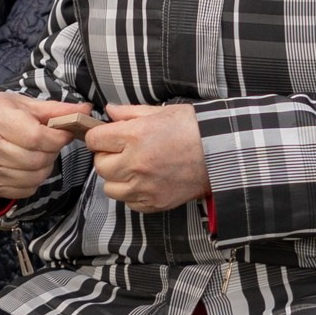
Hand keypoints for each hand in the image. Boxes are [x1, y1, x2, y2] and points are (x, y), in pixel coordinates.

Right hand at [0, 92, 89, 200]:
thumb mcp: (24, 104)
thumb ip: (56, 110)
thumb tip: (85, 111)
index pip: (36, 137)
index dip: (57, 138)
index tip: (64, 133)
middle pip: (36, 160)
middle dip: (52, 152)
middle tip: (50, 143)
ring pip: (33, 177)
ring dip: (44, 167)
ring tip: (38, 153)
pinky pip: (24, 190)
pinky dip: (33, 180)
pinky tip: (26, 166)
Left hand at [85, 103, 208, 214]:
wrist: (221, 153)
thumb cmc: (193, 128)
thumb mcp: (160, 112)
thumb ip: (130, 113)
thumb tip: (109, 111)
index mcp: (134, 137)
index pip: (94, 140)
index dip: (98, 136)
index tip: (106, 136)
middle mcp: (135, 164)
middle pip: (100, 165)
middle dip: (106, 156)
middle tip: (120, 151)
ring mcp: (145, 186)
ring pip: (110, 187)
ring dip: (116, 178)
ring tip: (132, 168)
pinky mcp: (155, 202)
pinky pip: (129, 203)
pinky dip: (132, 194)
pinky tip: (144, 181)